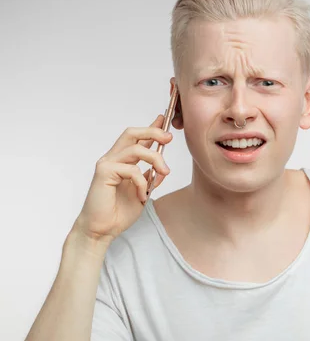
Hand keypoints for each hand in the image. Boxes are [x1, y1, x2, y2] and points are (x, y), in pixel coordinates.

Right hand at [73, 115, 172, 244]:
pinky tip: (142, 196)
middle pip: (132, 133)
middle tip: (168, 138)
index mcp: (122, 161)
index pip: (137, 138)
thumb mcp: (142, 191)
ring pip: (136, 149)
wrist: (102, 230)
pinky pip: (132, 170)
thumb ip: (150, 177)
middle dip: (153, 131)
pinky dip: (143, 183)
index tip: (164, 118)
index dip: (151, 127)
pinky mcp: (104, 173)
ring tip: (163, 173)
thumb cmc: (118, 212)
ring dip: (155, 159)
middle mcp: (113, 158)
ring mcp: (107, 164)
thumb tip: (162, 166)